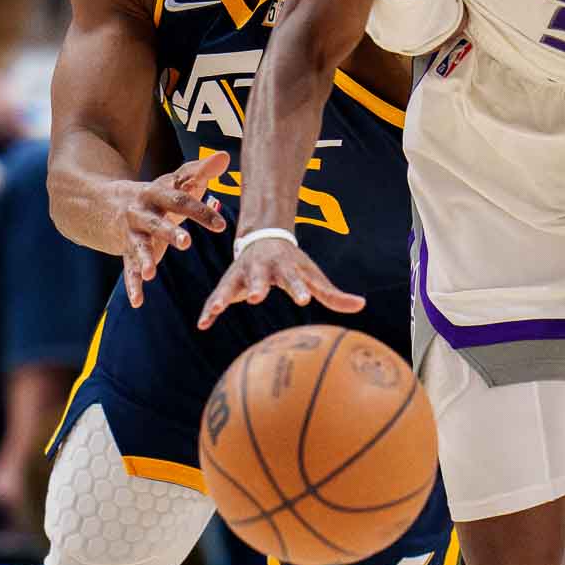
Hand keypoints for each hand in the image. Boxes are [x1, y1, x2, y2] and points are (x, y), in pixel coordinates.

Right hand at [116, 151, 228, 307]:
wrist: (107, 203)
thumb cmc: (156, 196)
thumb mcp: (174, 183)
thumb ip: (199, 172)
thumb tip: (223, 156)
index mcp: (156, 194)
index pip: (180, 199)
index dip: (201, 212)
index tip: (222, 225)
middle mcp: (141, 212)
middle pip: (156, 222)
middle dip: (170, 232)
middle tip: (186, 242)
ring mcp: (131, 233)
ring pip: (138, 246)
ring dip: (144, 259)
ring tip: (151, 273)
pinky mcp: (126, 252)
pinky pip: (128, 270)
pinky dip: (133, 286)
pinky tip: (138, 302)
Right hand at [198, 236, 364, 329]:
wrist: (264, 239)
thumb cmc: (294, 264)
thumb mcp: (313, 276)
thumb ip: (333, 295)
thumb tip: (362, 305)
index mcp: (285, 268)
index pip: (293, 279)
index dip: (297, 289)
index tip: (302, 300)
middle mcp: (261, 269)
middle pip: (259, 278)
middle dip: (257, 286)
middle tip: (256, 297)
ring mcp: (242, 275)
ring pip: (232, 285)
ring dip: (223, 297)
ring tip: (215, 310)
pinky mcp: (228, 283)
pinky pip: (217, 296)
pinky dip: (209, 309)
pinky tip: (202, 324)